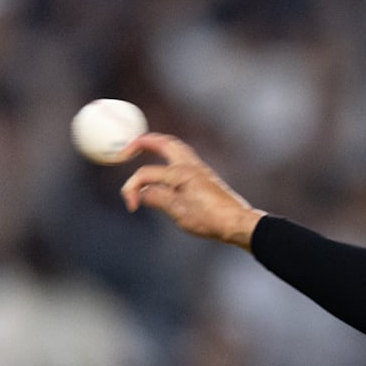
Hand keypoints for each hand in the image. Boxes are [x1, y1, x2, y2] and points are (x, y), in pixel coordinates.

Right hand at [119, 133, 265, 249]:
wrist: (238, 223)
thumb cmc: (211, 219)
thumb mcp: (178, 212)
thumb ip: (156, 198)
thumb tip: (141, 192)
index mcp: (180, 172)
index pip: (146, 174)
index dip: (132, 188)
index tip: (131, 205)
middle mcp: (190, 165)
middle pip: (163, 142)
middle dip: (142, 142)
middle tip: (127, 148)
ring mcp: (199, 169)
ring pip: (175, 147)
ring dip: (157, 144)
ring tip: (144, 148)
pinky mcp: (205, 176)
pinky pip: (183, 156)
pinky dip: (169, 154)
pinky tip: (165, 163)